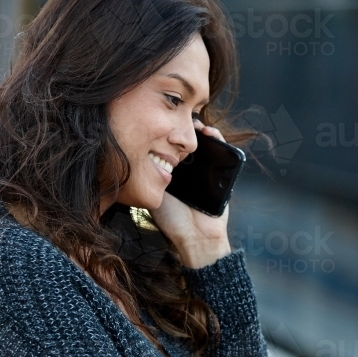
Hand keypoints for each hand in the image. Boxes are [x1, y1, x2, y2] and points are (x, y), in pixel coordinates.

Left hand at [149, 118, 232, 268]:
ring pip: (205, 145)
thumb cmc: (173, 221)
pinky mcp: (222, 174)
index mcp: (173, 175)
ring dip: (201, 132)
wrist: (196, 237)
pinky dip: (217, 139)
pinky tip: (209, 133)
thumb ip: (149, 178)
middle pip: (187, 144)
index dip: (167, 136)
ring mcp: (207, 172)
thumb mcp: (155, 194)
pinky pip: (222, 152)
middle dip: (184, 130)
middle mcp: (190, 171)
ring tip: (195, 124)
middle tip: (178, 120)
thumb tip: (134, 157)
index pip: (171, 149)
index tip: (161, 124)